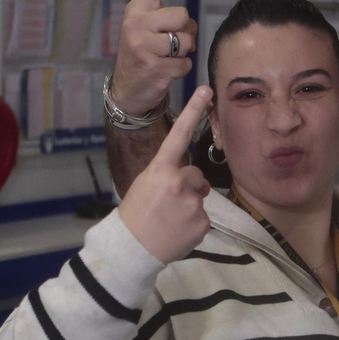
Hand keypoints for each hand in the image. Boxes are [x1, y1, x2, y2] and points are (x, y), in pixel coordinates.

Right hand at [111, 0, 195, 115]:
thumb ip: (163, 17)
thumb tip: (187, 18)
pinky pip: (186, 62)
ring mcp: (144, 46)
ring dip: (184, 51)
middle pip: (183, 15)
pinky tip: (165, 72)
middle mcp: (137, 23)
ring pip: (187, 40)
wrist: (128, 90)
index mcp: (137, 10)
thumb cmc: (144, 55)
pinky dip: (181, 69)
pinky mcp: (155, 67)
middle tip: (170, 43)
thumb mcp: (145, 30)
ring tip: (166, 58)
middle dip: (185, 31)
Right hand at [120, 86, 213, 262]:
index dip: (193, 111)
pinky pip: (203, 218)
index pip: (179, 134)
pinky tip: (176, 231)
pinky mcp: (201, 222)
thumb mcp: (146, 185)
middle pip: (195, 175)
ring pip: (199, 197)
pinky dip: (193, 225)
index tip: (207, 91)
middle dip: (187, 187)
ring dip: (189, 206)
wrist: (131, 249)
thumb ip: (171, 176)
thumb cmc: (136, 215)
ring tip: (169, 220)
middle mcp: (177, 182)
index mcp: (159, 169)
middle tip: (166, 205)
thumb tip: (199, 184)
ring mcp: (191, 203)